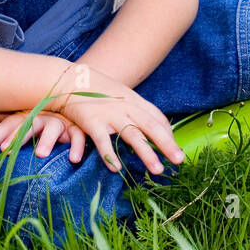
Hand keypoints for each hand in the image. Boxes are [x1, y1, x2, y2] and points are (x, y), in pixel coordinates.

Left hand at [0, 108, 87, 162]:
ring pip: (53, 128)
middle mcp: (40, 116)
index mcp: (25, 114)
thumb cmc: (40, 113)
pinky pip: (79, 136)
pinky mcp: (76, 127)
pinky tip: (74, 159)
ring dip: (47, 141)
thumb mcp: (20, 117)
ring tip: (40, 155)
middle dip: (15, 138)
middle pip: (26, 125)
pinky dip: (77, 146)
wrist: (73, 95)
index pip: (6, 125)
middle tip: (5, 150)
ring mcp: (59, 121)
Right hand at [49, 68, 184, 175]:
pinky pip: (104, 142)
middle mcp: (127, 107)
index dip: (169, 134)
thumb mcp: (120, 94)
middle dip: (167, 145)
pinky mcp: (93, 122)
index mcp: (135, 100)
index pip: (158, 118)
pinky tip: (116, 169)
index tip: (175, 149)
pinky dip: (110, 155)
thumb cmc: (96, 89)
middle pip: (152, 127)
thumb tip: (148, 123)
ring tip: (158, 170)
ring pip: (133, 136)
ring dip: (147, 154)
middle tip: (180, 161)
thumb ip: (134, 108)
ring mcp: (110, 114)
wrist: (69, 79)